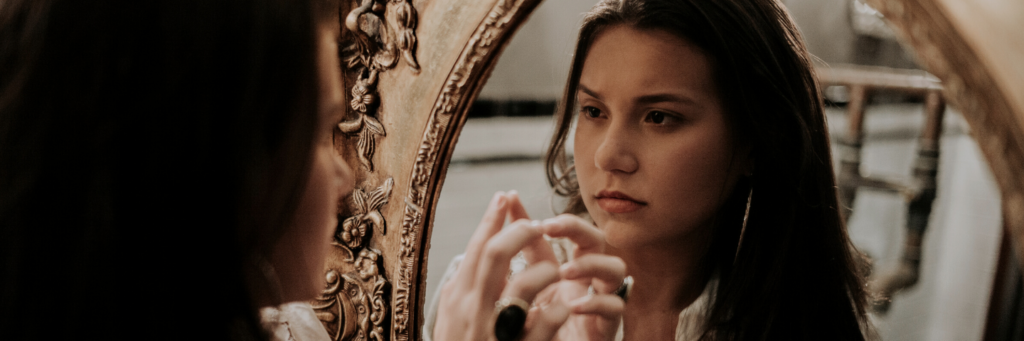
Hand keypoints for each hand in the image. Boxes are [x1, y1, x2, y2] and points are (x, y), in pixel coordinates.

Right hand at [433, 192, 570, 340]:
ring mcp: (497, 332)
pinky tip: (564, 305)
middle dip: (520, 231)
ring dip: (545, 270)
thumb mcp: (450, 320)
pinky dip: (559, 307)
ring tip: (555, 270)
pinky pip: (548, 320)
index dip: (492, 219)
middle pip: (496, 254)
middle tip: (536, 223)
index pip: (475, 247)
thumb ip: (460, 289)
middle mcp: (473, 311)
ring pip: (525, 283)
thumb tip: (470, 257)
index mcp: (458, 299)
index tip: (505, 197)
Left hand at [504, 194, 624, 340]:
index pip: (556, 234)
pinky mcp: (605, 329)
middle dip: (574, 227)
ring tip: (565, 271)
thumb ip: (507, 265)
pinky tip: (576, 306)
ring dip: (592, 264)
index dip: (538, 215)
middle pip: (595, 239)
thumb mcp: (513, 297)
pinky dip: (599, 303)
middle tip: (548, 228)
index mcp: (560, 271)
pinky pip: (615, 307)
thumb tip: (486, 233)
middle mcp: (584, 282)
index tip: (511, 200)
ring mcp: (597, 303)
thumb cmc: (530, 336)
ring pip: (615, 268)